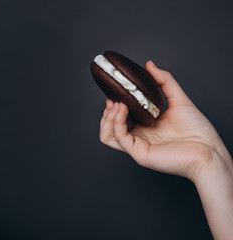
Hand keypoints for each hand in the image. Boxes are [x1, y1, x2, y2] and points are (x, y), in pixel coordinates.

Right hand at [99, 60, 228, 181]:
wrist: (210, 149)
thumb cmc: (197, 130)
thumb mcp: (178, 99)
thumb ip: (164, 81)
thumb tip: (149, 64)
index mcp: (144, 127)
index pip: (120, 119)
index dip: (113, 106)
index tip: (115, 92)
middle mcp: (138, 137)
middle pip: (109, 128)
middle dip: (107, 112)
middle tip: (112, 99)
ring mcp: (137, 146)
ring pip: (108, 136)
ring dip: (107, 118)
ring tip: (114, 104)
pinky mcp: (140, 153)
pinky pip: (120, 138)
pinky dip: (116, 122)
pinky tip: (122, 109)